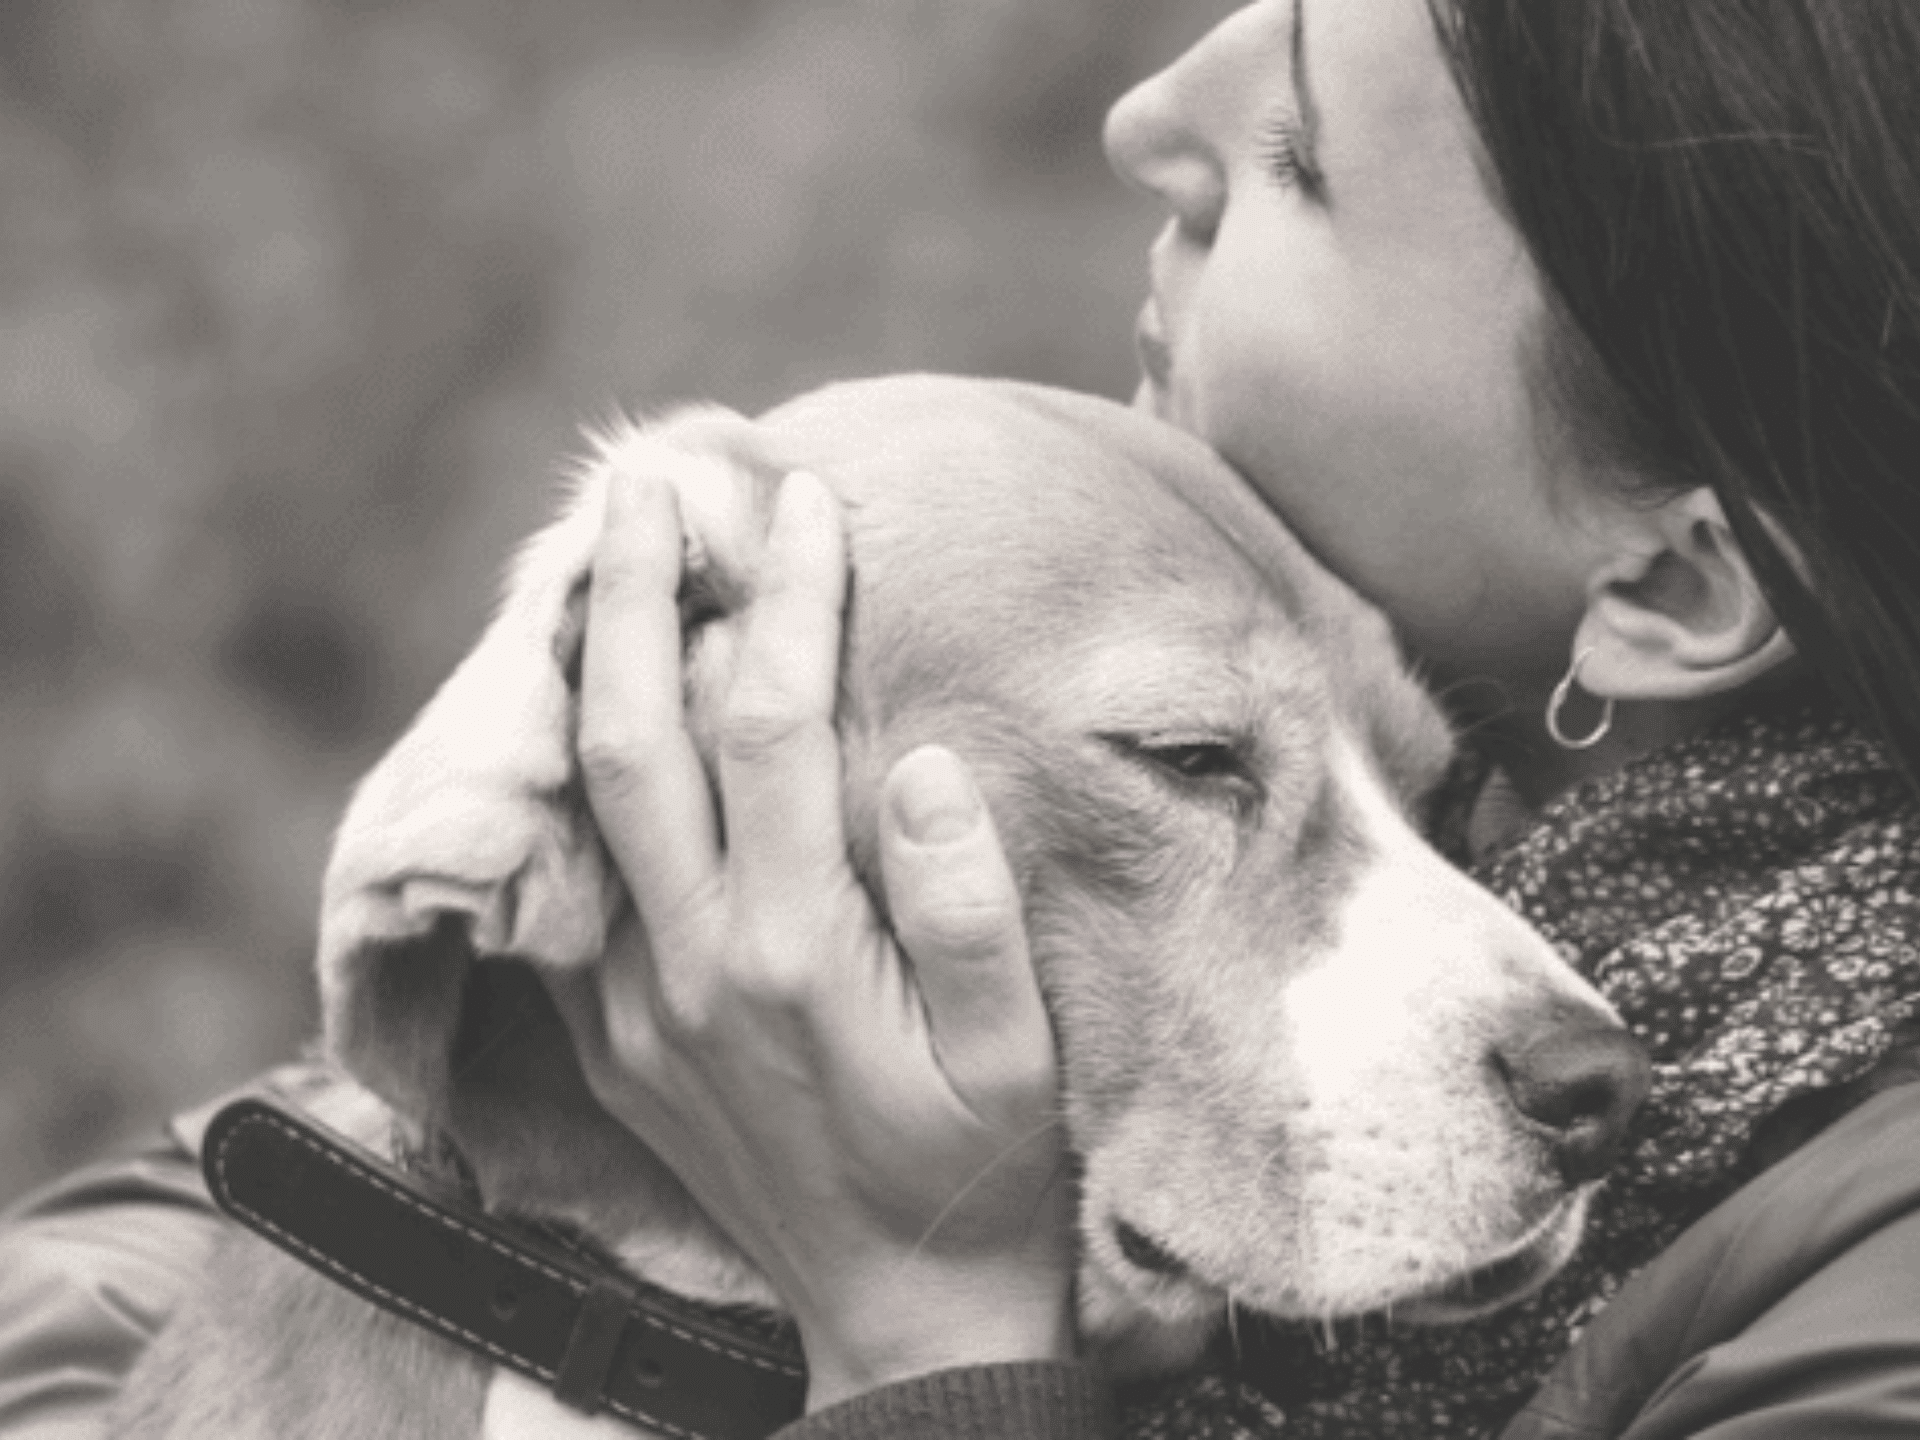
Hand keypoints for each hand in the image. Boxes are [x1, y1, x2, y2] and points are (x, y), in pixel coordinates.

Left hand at [553, 465, 1076, 1410]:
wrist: (898, 1313)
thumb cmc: (978, 1171)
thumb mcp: (1017, 1056)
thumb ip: (968, 908)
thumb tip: (916, 761)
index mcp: (796, 949)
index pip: (772, 727)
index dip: (788, 601)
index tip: (808, 505)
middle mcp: (691, 965)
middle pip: (636, 738)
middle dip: (638, 596)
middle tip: (645, 483)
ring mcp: (632, 1003)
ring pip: (585, 801)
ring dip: (590, 669)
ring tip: (601, 560)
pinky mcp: (609, 1036)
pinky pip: (573, 880)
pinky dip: (578, 775)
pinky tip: (599, 712)